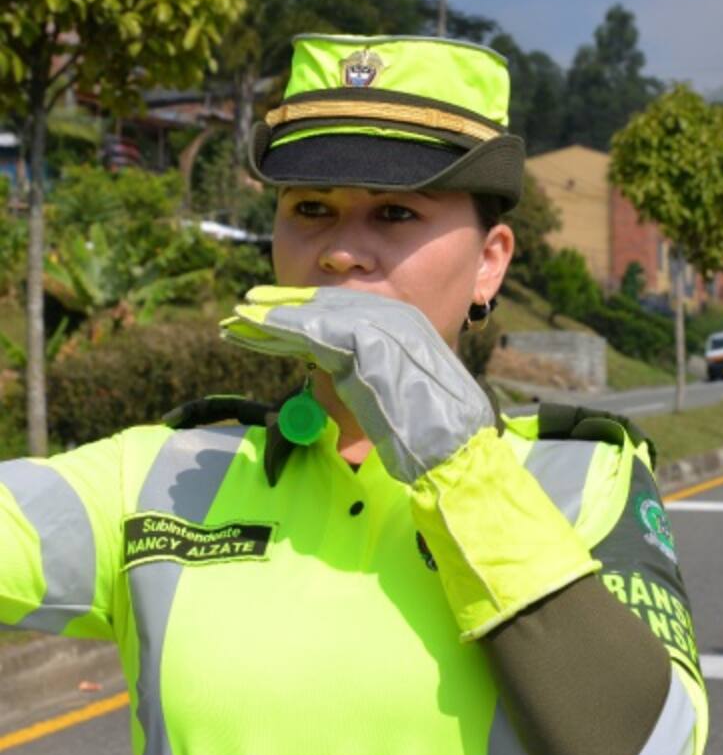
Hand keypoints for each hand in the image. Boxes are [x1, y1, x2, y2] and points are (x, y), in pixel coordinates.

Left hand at [221, 286, 493, 482]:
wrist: (452, 446)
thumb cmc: (427, 434)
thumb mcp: (390, 402)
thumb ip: (358, 389)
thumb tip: (324, 395)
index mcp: (406, 327)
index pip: (344, 313)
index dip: (303, 315)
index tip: (269, 319)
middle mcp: (397, 317)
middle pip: (326, 307)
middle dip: (282, 311)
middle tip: (243, 313)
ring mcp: (383, 326)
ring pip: (316, 315)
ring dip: (273, 318)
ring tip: (238, 319)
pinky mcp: (366, 341)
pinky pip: (313, 330)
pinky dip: (281, 327)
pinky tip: (255, 327)